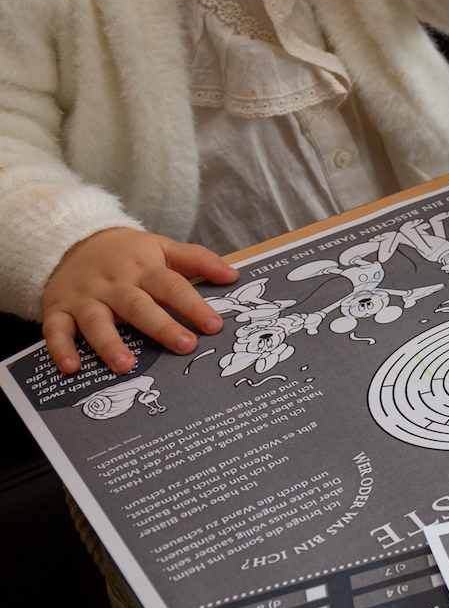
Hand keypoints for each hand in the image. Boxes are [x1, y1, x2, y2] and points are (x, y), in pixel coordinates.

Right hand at [40, 228, 232, 375]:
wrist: (73, 240)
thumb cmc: (127, 252)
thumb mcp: (162, 247)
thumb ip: (198, 260)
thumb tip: (233, 275)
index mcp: (144, 268)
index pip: (172, 286)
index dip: (193, 306)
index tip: (214, 325)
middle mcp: (115, 284)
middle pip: (139, 306)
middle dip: (161, 326)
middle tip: (184, 346)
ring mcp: (85, 297)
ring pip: (97, 321)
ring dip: (109, 343)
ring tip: (126, 365)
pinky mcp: (58, 309)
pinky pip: (56, 330)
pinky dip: (61, 349)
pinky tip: (71, 367)